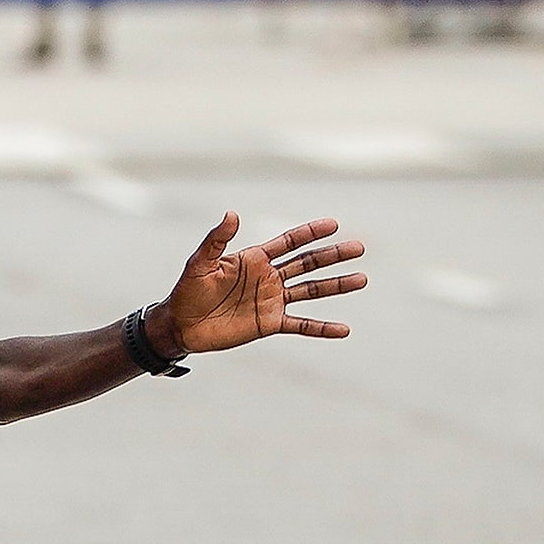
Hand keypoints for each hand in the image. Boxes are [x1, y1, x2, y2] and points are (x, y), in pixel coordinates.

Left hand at [155, 213, 364, 354]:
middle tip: (359, 248)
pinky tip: (343, 330)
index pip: (289, 242)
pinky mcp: (269, 323)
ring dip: (335, 286)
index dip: (310, 233)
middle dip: (333, 255)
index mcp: (255, 258)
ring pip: (311, 290)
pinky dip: (321, 328)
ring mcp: (272, 300)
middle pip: (308, 263)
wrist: (181, 325)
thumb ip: (217, 240)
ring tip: (362, 279)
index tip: (334, 224)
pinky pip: (301, 324)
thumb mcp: (200, 262)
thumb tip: (232, 213)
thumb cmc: (187, 290)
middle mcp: (269, 277)